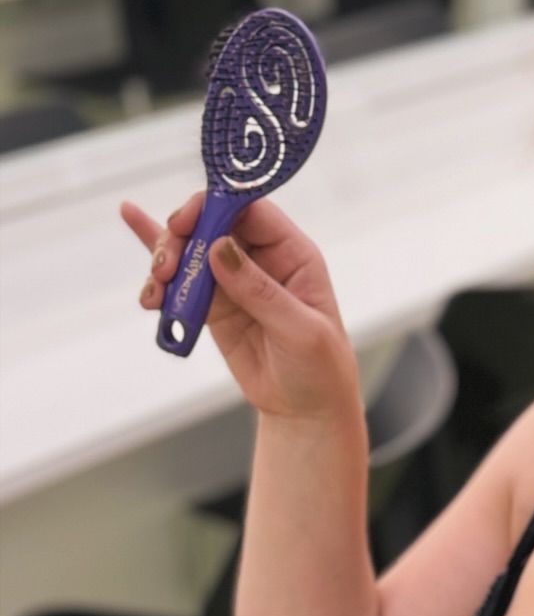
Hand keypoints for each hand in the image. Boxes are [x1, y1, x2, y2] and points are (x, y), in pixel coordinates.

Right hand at [119, 190, 361, 422]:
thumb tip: (220, 248)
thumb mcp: (300, 330)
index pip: (250, 210)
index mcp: (293, 254)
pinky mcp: (213, 304)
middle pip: (212, 223)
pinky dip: (158, 266)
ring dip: (165, 261)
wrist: (305, 409)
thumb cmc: (319, 368)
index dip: (215, 206)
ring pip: (191, 249)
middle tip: (167, 268)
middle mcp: (262, 259)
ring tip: (156, 293)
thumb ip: (260, 291)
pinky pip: (181, 278)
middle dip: (181, 236)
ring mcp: (233, 280)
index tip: (185, 222)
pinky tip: (132, 218)